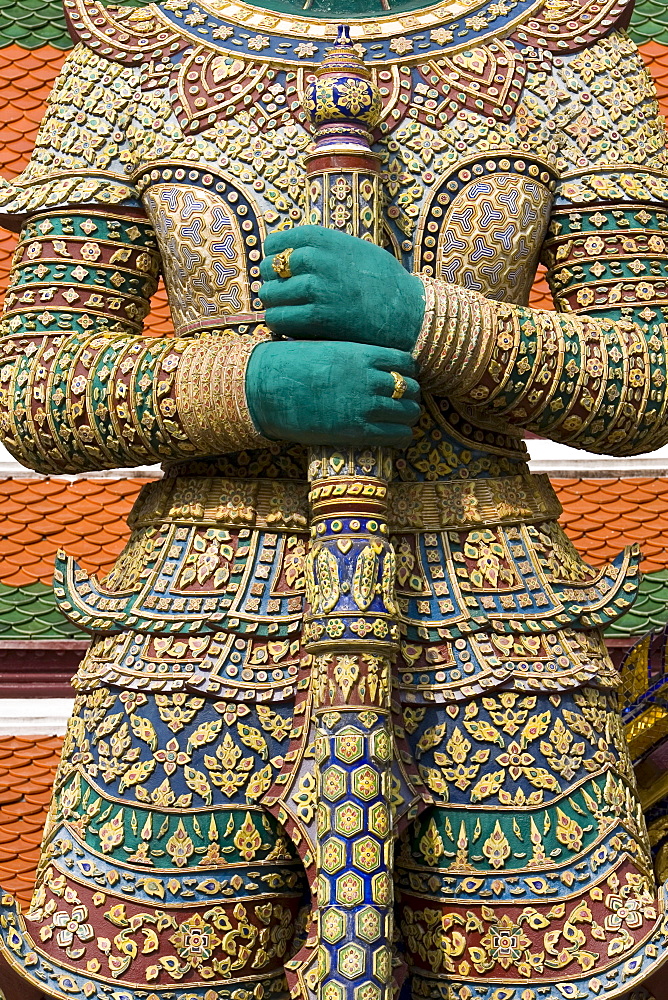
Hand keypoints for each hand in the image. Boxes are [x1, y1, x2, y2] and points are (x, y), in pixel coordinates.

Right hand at [246, 340, 420, 447]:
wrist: (265, 388)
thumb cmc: (288, 366)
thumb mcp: (327, 349)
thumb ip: (353, 357)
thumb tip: (367, 366)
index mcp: (361, 353)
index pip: (405, 361)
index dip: (407, 372)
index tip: (402, 379)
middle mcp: (369, 378)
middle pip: (410, 388)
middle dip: (410, 396)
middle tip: (404, 403)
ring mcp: (364, 405)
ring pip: (408, 412)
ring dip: (408, 418)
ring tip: (401, 422)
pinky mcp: (356, 431)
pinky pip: (396, 435)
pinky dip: (402, 437)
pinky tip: (397, 438)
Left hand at [259, 226, 424, 352]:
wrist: (408, 312)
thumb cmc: (383, 283)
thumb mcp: (354, 249)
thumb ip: (323, 249)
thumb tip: (291, 254)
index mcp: (324, 240)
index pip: (276, 243)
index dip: (273, 258)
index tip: (280, 270)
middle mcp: (316, 260)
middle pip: (269, 269)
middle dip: (272, 283)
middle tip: (283, 295)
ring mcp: (315, 288)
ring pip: (269, 295)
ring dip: (274, 305)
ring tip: (289, 312)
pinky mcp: (317, 317)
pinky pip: (278, 319)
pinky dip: (279, 324)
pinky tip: (292, 326)